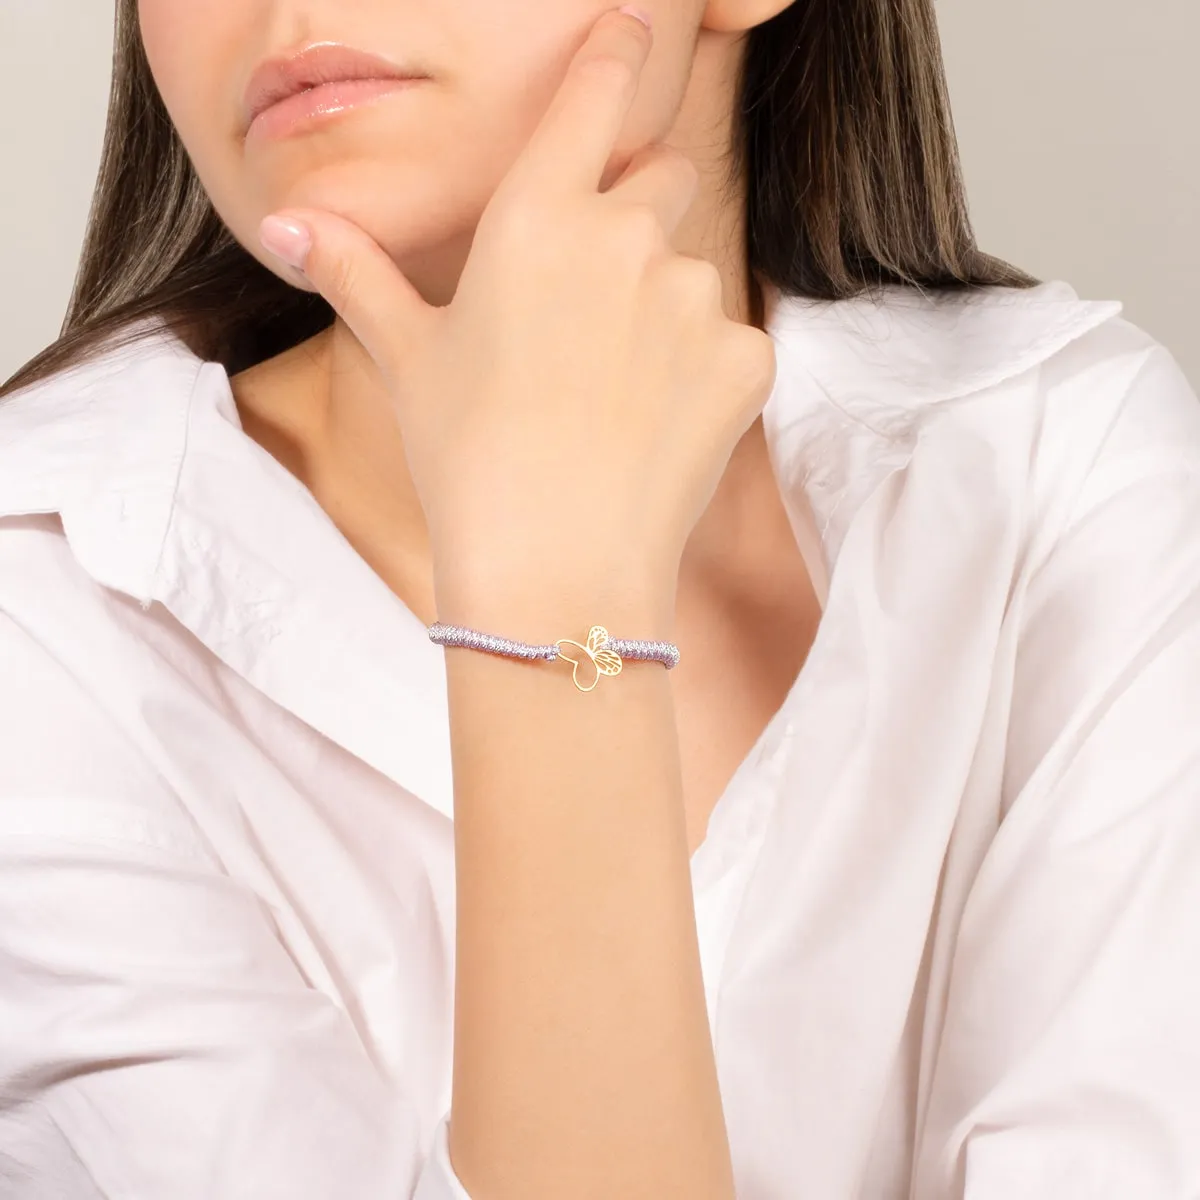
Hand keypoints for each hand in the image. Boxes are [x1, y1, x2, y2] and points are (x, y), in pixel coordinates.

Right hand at [257, 5, 776, 618]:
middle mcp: (625, 236)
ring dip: (664, 306)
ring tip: (613, 390)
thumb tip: (284, 223)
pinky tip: (656, 426)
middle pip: (660, 173)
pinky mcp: (745, 360)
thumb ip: (355, 270)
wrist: (554, 568)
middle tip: (594, 294)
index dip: (614, 50)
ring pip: (691, 271)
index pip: (594, 89)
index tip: (631, 27)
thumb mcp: (405, 357)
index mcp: (537, 216)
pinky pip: (730, 342)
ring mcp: (694, 296)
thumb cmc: (468, 459)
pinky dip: (704, 373)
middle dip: (637, 207)